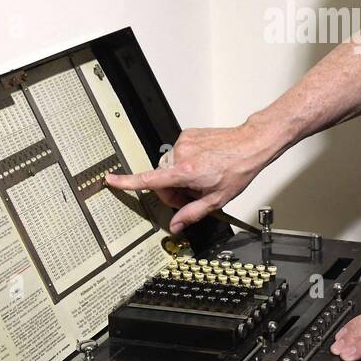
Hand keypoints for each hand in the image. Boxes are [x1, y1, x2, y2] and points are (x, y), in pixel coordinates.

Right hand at [104, 121, 280, 233]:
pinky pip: (177, 153)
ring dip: (178, 177)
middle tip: (191, 196)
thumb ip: (192, 214)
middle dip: (171, 191)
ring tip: (199, 180)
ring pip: (168, 166)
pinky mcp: (187, 134)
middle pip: (160, 178)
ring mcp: (183, 142)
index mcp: (185, 172)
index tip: (110, 180)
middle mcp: (181, 155)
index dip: (126, 182)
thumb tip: (175, 226)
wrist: (250, 144)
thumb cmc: (237, 169)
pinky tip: (201, 166)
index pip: (149, 179)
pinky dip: (184, 163)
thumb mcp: (217, 200)